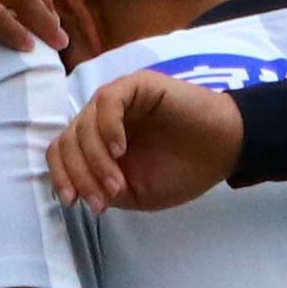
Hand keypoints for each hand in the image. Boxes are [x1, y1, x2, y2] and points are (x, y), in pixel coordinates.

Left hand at [47, 70, 249, 210]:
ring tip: (117, 183)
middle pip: (68, 140)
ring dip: (95, 159)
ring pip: (83, 123)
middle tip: (103, 199)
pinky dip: (108, 128)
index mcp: (99, 142)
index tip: (73, 202)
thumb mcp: (136, 193)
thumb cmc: (183, 171)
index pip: (63, 151)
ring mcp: (119, 100)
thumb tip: (76, 191)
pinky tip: (121, 149)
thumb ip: (103, 189)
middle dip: (80, 175)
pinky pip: (108, 101)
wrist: (224, 151)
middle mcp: (103, 119)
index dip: (62, 176)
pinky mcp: (138, 85)